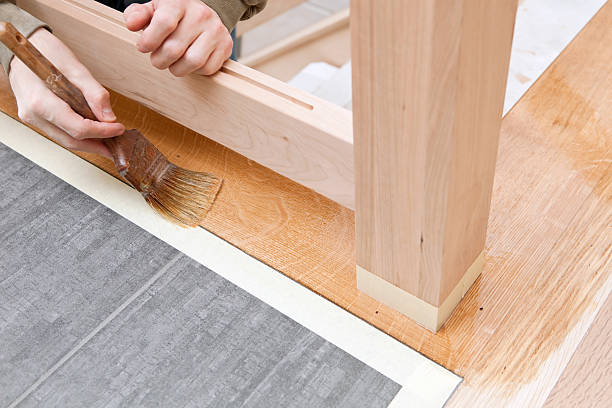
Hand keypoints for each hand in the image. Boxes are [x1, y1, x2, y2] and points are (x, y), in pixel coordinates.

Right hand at [8, 28, 123, 157]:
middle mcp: (33, 114)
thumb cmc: (46, 51)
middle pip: (70, 140)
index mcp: (40, 101)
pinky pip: (60, 132)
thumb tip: (109, 117)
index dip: (102, 132)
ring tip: (109, 140)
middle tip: (117, 144)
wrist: (25, 45)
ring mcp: (32, 117)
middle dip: (97, 145)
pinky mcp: (36, 117)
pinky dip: (78, 135)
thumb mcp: (75, 68)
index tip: (119, 128)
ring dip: (89, 143)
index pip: (77, 128)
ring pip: (65, 140)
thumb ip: (94, 93)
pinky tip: (93, 132)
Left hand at [124, 0, 232, 76]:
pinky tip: (190, 63)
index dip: (149, 41)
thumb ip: (137, 15)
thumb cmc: (174, 16)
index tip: (143, 47)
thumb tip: (131, 24)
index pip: (164, 23)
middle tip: (157, 59)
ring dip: (177, 69)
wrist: (202, 16)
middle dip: (160, 60)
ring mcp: (216, 31)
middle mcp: (200, 15)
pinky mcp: (226, 46)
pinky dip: (196, 71)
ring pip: (193, 61)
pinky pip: (208, 68)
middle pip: (175, 48)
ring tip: (173, 64)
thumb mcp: (153, 10)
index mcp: (179, 3)